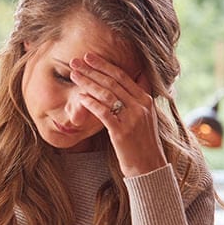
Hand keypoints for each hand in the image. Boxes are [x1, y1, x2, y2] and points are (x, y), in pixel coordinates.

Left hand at [70, 52, 166, 176]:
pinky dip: (91, 103)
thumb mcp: (145, 117)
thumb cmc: (142, 143)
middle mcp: (141, 106)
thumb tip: (135, 80)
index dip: (104, 65)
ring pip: (107, 94)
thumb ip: (137, 100)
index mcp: (146, 99)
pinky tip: (80, 97)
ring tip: (74, 76)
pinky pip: (103, 113)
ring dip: (88, 83)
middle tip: (75, 61)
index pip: (123, 76)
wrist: (149, 167)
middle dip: (92, 70)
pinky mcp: (122, 132)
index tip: (89, 57)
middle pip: (112, 82)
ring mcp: (132, 118)